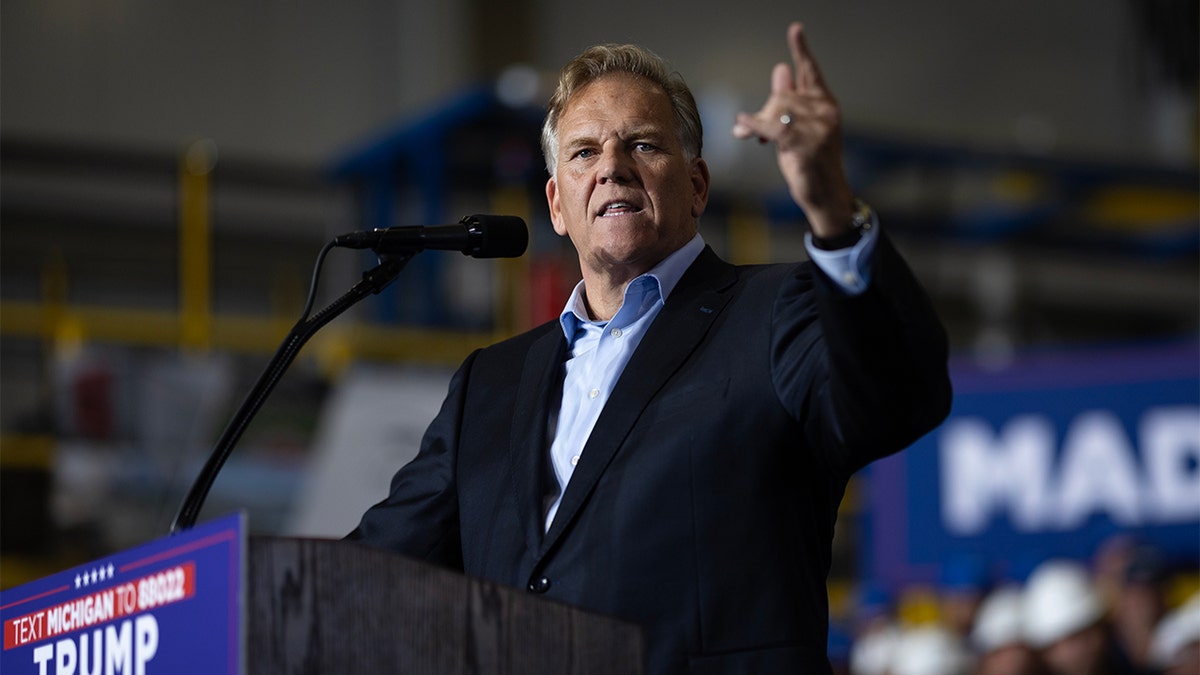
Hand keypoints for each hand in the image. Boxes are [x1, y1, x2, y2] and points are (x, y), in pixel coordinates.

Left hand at [733, 22, 854, 237]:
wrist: (825, 194)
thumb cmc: (812, 163)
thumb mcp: (800, 128)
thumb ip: (791, 101)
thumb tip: (781, 69)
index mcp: (826, 104)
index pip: (811, 72)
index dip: (801, 50)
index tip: (795, 29)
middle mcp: (825, 111)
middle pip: (782, 95)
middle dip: (765, 112)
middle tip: (756, 134)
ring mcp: (817, 127)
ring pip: (776, 110)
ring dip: (758, 124)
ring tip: (755, 139)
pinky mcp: (804, 143)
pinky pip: (771, 126)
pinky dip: (753, 125)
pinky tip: (741, 125)